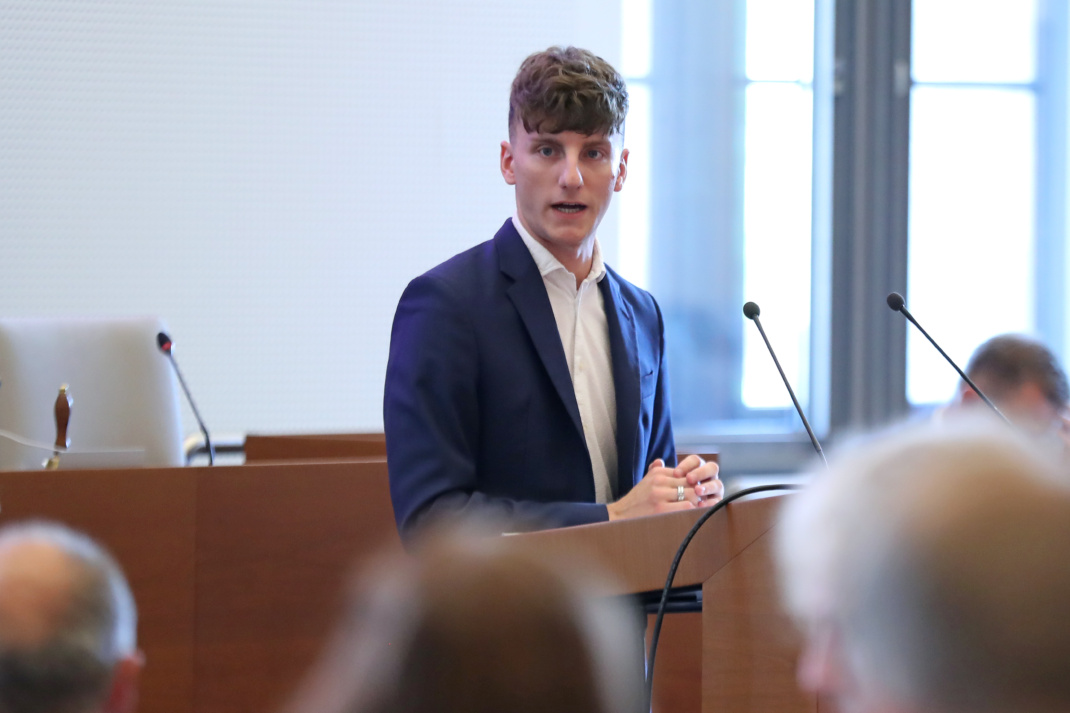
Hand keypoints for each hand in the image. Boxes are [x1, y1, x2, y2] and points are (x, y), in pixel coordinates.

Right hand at [606, 455, 722, 520]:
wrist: (619, 516)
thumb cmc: (635, 501)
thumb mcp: (644, 481)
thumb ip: (654, 469)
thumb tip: (662, 459)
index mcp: (658, 472)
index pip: (686, 474)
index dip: (694, 484)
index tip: (698, 492)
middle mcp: (659, 481)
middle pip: (691, 483)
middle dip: (699, 493)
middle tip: (704, 501)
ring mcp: (660, 495)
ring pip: (691, 494)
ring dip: (698, 502)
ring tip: (700, 509)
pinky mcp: (661, 509)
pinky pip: (686, 507)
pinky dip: (693, 511)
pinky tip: (693, 516)